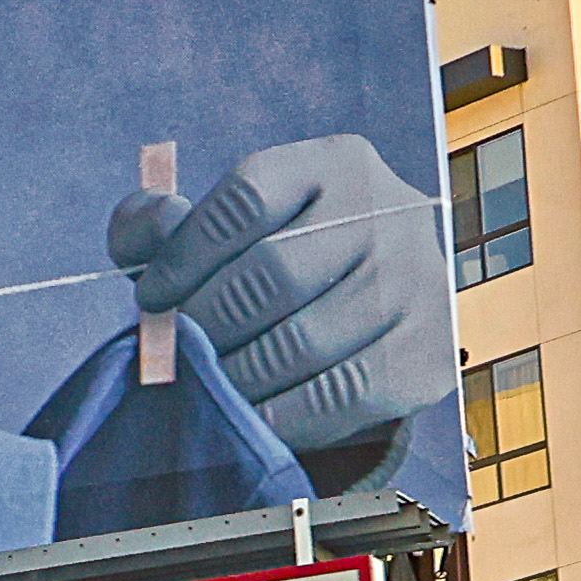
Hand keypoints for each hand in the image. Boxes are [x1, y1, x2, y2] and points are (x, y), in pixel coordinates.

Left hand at [107, 135, 438, 457]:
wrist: (377, 305)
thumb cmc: (279, 260)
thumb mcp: (222, 227)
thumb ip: (163, 223)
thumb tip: (152, 229)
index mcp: (334, 164)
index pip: (247, 197)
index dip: (183, 253)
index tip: (151, 297)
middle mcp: (387, 213)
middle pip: (270, 274)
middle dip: (203, 323)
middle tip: (174, 351)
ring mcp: (416, 282)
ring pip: (301, 342)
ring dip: (234, 375)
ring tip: (202, 385)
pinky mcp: (428, 352)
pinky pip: (341, 396)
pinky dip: (280, 416)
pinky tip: (247, 416)